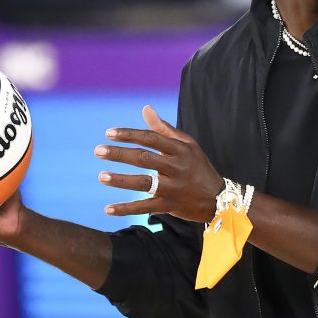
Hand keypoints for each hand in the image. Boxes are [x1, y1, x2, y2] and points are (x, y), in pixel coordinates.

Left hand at [95, 105, 222, 221]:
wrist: (218, 198)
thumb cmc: (198, 166)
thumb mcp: (187, 145)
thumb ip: (164, 128)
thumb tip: (145, 108)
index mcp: (180, 150)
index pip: (151, 138)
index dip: (130, 135)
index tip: (109, 133)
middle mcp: (177, 167)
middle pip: (144, 158)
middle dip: (120, 154)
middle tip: (98, 151)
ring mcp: (173, 187)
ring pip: (144, 183)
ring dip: (121, 180)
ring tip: (101, 176)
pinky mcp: (170, 205)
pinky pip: (145, 207)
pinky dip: (126, 209)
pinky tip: (108, 209)